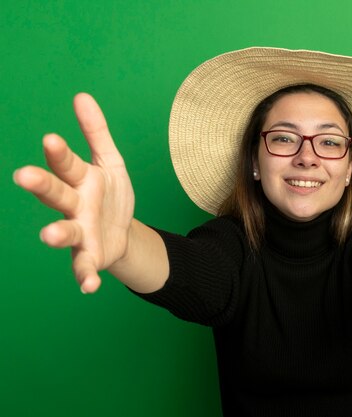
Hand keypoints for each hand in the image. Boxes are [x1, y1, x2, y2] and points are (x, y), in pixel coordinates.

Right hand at [14, 93, 134, 293]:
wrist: (123, 232)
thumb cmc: (109, 194)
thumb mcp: (109, 161)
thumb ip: (96, 132)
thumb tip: (82, 96)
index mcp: (80, 179)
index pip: (66, 164)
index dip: (58, 153)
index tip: (51, 139)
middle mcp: (75, 205)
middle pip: (56, 194)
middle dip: (41, 185)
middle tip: (23, 176)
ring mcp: (81, 232)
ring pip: (66, 232)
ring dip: (57, 234)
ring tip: (50, 236)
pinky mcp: (91, 256)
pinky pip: (85, 267)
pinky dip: (85, 276)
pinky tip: (89, 286)